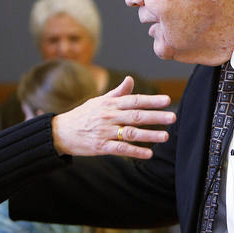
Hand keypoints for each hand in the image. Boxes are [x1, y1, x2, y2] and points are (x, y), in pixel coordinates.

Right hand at [51, 76, 175, 158]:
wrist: (60, 131)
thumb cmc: (83, 115)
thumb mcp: (99, 101)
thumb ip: (117, 93)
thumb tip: (131, 79)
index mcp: (109, 104)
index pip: (134, 100)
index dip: (151, 100)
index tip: (167, 100)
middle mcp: (108, 116)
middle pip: (136, 115)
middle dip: (155, 116)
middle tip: (173, 117)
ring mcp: (104, 131)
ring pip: (130, 133)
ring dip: (149, 135)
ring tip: (165, 136)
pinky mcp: (100, 146)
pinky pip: (120, 149)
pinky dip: (135, 151)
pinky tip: (148, 153)